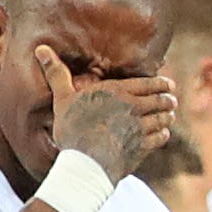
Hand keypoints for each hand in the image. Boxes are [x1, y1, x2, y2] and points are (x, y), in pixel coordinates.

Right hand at [39, 44, 181, 183]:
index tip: (169, 84)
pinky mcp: (143, 147)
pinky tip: (162, 133)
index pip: (150, 83)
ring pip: (164, 118)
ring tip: (169, 115)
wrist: (83, 163)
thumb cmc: (71, 129)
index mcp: (117, 92)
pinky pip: (161, 137)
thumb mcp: (62, 99)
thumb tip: (40, 48)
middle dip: (168, 99)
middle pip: (162, 100)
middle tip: (171, 100)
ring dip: (168, 116)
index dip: (163, 84)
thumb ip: (57, 74)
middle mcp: (133, 107)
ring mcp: (141, 128)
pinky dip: (164, 134)